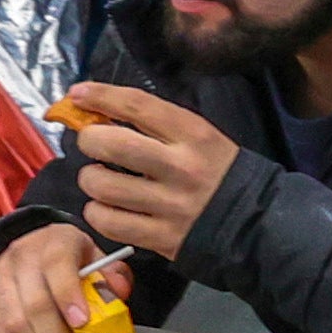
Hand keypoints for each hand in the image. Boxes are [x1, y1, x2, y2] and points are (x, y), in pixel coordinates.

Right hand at [0, 220, 107, 332]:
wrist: (27, 252)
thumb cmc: (67, 260)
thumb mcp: (93, 258)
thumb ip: (110, 276)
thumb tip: (118, 292)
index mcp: (53, 242)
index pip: (56, 265)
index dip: (68, 295)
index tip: (82, 322)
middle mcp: (20, 258)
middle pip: (34, 305)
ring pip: (14, 327)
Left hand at [59, 82, 237, 259]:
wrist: (254, 223)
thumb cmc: (218, 171)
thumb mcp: (199, 136)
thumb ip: (156, 124)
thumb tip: (99, 112)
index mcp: (192, 134)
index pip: (137, 105)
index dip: (100, 96)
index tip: (77, 94)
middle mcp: (179, 167)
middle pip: (112, 144)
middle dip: (89, 140)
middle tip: (91, 144)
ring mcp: (169, 205)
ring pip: (103, 186)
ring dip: (90, 179)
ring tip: (99, 179)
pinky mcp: (161, 238)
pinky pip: (109, 222)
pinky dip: (97, 212)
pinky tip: (106, 207)